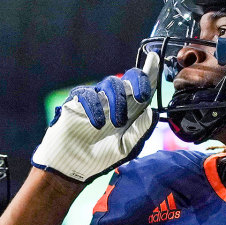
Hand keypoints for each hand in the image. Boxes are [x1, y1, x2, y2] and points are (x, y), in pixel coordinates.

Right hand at [31, 52, 159, 182]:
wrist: (71, 165)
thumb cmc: (99, 158)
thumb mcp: (125, 148)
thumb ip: (140, 131)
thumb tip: (152, 112)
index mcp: (129, 113)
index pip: (141, 89)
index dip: (148, 73)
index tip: (154, 59)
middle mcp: (114, 102)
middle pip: (128, 80)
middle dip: (138, 82)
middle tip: (141, 96)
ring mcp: (96, 100)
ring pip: (111, 84)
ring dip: (118, 101)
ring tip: (116, 123)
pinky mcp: (78, 101)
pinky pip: (89, 94)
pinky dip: (95, 108)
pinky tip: (97, 124)